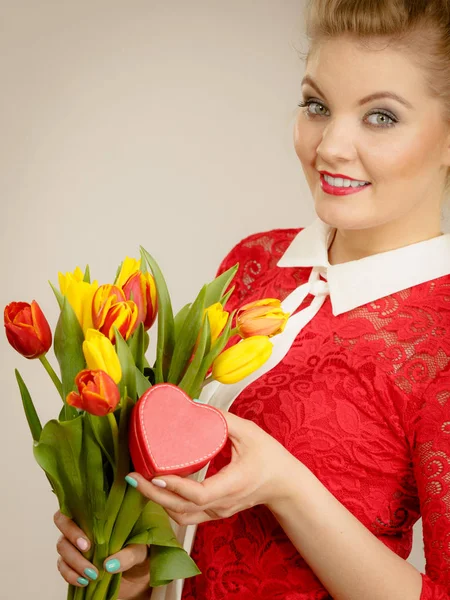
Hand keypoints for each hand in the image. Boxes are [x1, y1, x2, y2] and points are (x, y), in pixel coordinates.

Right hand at [54, 511, 149, 597]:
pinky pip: (62, 566)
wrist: (138, 573)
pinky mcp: (72, 562)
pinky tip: (83, 581)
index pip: (78, 503)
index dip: (77, 516)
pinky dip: (70, 575)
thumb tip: (109, 564)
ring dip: (74, 561)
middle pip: (62, 521)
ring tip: (93, 574)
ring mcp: (75, 543)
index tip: (87, 540)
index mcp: (99, 512)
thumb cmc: (139, 551)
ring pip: (62, 546)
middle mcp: (84, 523)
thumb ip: (128, 554)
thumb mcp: (140, 550)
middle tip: (88, 550)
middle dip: (71, 536)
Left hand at [125, 410, 300, 525]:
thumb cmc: (270, 458)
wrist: (285, 485)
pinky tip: (157, 487)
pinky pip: (187, 515)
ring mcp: (218, 512)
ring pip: (182, 516)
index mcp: (233, 485)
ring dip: (158, 501)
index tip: (154, 473)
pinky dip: (169, 503)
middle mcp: (222, 504)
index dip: (175, 486)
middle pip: (182, 509)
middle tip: (132, 476)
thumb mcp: (251, 432)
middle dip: (153, 495)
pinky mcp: (215, 512)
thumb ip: (223, 419)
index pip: (200, 494)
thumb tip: (194, 404)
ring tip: (139, 482)